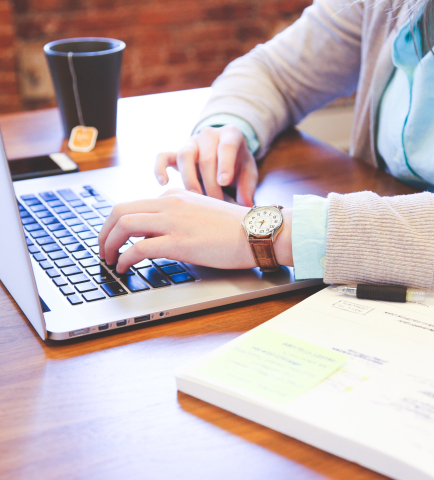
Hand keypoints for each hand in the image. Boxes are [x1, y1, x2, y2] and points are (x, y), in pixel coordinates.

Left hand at [98, 189, 292, 273]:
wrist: (256, 231)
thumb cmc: (234, 227)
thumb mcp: (200, 213)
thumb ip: (176, 218)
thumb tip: (154, 236)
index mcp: (174, 197)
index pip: (134, 205)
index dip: (116, 224)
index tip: (114, 239)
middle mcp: (169, 204)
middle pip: (120, 211)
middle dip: (104, 232)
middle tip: (102, 249)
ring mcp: (173, 221)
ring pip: (124, 225)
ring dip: (109, 244)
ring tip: (108, 260)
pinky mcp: (179, 242)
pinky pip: (139, 248)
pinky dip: (124, 259)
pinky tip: (124, 268)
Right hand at [154, 125, 257, 206]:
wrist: (225, 152)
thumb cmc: (238, 164)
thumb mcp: (248, 172)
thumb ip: (247, 187)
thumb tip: (246, 206)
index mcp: (230, 135)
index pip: (226, 147)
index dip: (225, 164)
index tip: (224, 182)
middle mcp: (209, 135)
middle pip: (206, 158)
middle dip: (210, 184)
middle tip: (216, 203)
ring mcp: (191, 143)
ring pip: (184, 156)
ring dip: (190, 180)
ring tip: (196, 199)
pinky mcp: (176, 153)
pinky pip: (163, 157)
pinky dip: (160, 168)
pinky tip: (163, 183)